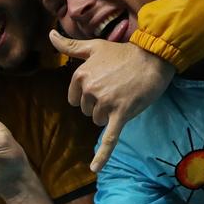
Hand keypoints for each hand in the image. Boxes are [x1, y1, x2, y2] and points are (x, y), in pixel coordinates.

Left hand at [49, 32, 173, 172]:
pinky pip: (109, 138)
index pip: (75, 99)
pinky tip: (95, 169)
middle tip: (117, 88)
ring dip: (109, 113)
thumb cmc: (124, 53)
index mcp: (80, 76)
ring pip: (97, 120)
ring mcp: (104, 103)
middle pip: (86, 111)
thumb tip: (49, 34)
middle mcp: (89, 89)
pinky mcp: (120, 114)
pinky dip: (103, 155)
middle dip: (100, 104)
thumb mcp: (94, 47)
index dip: (89, 96)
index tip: (104, 84)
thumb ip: (69, 45)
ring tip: (124, 95)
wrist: (154, 56)